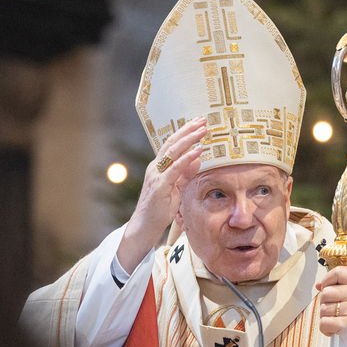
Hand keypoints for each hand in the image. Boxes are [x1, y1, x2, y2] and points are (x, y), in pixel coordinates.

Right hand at [116, 117, 206, 272]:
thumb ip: (185, 174)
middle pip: (172, 143)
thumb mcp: (176, 189)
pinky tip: (198, 150)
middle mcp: (156, 167)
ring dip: (189, 138)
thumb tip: (197, 159)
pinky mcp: (160, 185)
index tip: (198, 124)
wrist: (144, 226)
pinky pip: (175, 168)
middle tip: (202, 119)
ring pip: (173, 151)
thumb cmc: (158, 210)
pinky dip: (187, 158)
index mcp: (158, 167)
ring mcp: (156, 175)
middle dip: (188, 130)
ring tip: (202, 129)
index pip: (172, 145)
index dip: (185, 132)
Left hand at [316, 266, 346, 346]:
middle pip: (327, 292)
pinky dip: (326, 329)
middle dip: (325, 303)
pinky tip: (336, 329)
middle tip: (335, 310)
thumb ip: (339, 288)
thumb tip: (319, 285)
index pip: (339, 271)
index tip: (327, 288)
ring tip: (338, 320)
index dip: (327, 280)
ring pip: (323, 308)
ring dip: (326, 317)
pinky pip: (324, 322)